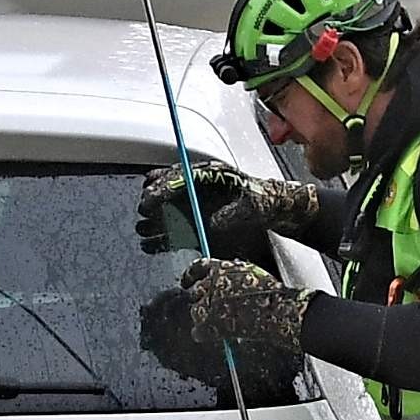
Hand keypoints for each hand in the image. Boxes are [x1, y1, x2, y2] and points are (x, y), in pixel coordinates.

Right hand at [140, 156, 322, 250]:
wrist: (276, 212)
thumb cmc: (266, 199)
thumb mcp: (255, 204)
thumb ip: (235, 212)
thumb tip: (215, 222)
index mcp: (212, 175)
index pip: (182, 176)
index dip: (165, 185)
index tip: (152, 194)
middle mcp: (199, 189)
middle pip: (170, 191)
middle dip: (155, 200)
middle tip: (144, 209)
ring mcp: (197, 207)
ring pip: (169, 212)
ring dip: (155, 221)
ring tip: (142, 229)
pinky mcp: (198, 225)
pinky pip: (176, 231)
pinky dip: (163, 237)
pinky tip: (150, 244)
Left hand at [140, 253, 307, 379]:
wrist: (277, 312)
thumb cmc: (270, 294)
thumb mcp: (250, 273)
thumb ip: (232, 275)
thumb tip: (226, 283)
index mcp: (220, 268)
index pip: (197, 267)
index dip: (190, 275)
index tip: (186, 282)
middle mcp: (210, 284)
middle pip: (196, 292)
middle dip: (204, 300)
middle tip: (217, 309)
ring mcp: (207, 305)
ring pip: (196, 312)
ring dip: (206, 317)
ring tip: (223, 322)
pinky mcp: (209, 325)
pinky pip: (197, 331)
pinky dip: (204, 335)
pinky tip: (215, 335)